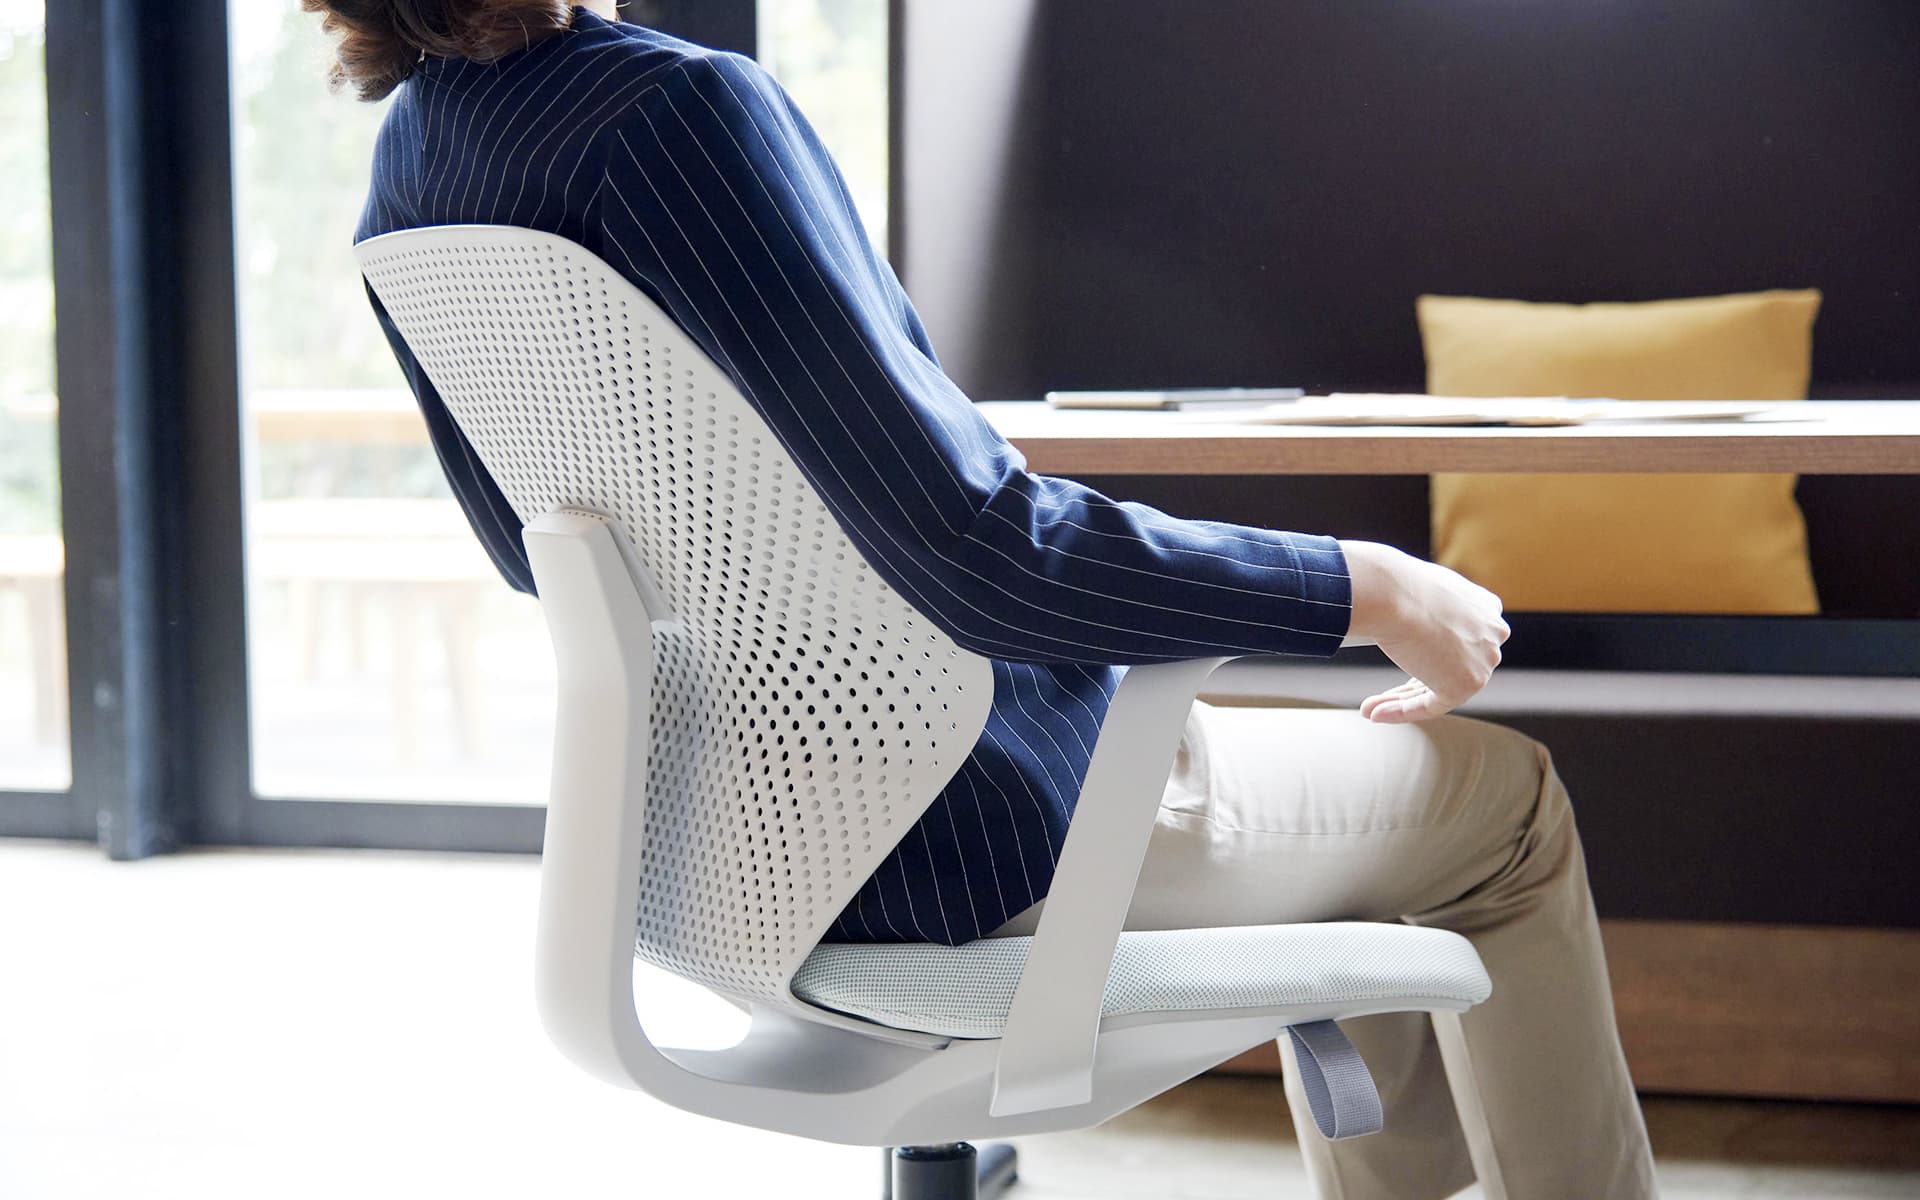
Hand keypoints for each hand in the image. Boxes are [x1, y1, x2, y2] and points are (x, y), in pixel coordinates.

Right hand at [1338, 540, 1508, 722]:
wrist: (1393, 594)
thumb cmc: (1396, 585)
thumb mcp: (1418, 586)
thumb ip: (1423, 606)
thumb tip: (1398, 613)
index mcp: (1486, 608)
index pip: (1459, 641)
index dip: (1426, 656)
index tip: (1400, 662)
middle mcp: (1491, 635)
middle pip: (1448, 667)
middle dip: (1410, 684)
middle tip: (1380, 695)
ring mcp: (1482, 660)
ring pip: (1438, 689)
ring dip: (1399, 701)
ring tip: (1369, 708)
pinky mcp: (1465, 684)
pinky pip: (1431, 706)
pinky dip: (1402, 712)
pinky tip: (1376, 713)